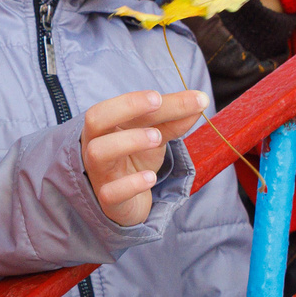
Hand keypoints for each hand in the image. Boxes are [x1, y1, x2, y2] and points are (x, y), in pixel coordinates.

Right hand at [81, 90, 206, 226]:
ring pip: (99, 152)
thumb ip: (174, 119)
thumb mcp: (156, 135)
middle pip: (95, 119)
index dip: (134, 99)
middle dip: (126, 107)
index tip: (159, 97)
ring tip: (157, 138)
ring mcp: (100, 172)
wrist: (128, 199)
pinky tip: (150, 178)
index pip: (115, 106)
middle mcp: (95, 144)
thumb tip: (200, 100)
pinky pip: (110, 192)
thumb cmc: (136, 159)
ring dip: (130, 141)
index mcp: (106, 124)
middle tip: (157, 104)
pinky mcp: (109, 199)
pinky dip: (131, 184)